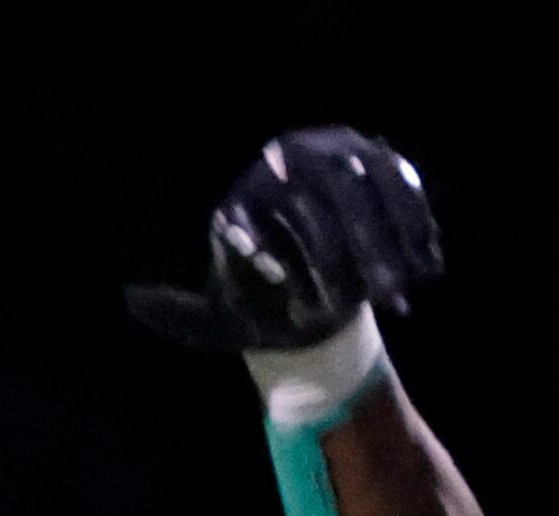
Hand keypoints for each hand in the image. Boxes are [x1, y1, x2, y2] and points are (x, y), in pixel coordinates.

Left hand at [126, 127, 442, 352]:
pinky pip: (404, 182)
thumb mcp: (218, 319)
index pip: (280, 208)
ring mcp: (339, 153)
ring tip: (402, 287)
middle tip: (375, 293)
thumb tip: (131, 297)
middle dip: (358, 245)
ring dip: (393, 235)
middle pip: (333, 189)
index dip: (306, 260)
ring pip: (373, 181)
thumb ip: (178, 314)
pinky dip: (417, 223)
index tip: (321, 307)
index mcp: (248, 193)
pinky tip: (426, 266)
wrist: (307, 284)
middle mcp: (291, 158)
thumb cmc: (259, 306)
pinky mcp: (379, 163)